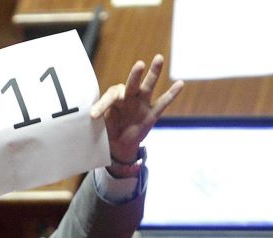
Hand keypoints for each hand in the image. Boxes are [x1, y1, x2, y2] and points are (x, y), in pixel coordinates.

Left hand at [90, 54, 183, 169]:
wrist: (119, 144)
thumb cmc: (108, 130)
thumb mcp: (101, 126)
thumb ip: (101, 118)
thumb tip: (93, 115)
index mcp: (114, 98)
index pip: (111, 96)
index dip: (102, 105)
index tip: (94, 116)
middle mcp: (129, 97)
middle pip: (132, 83)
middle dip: (135, 75)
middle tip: (139, 65)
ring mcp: (142, 104)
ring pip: (149, 86)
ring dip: (154, 73)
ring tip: (159, 58)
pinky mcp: (152, 114)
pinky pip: (163, 103)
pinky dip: (172, 94)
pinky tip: (180, 83)